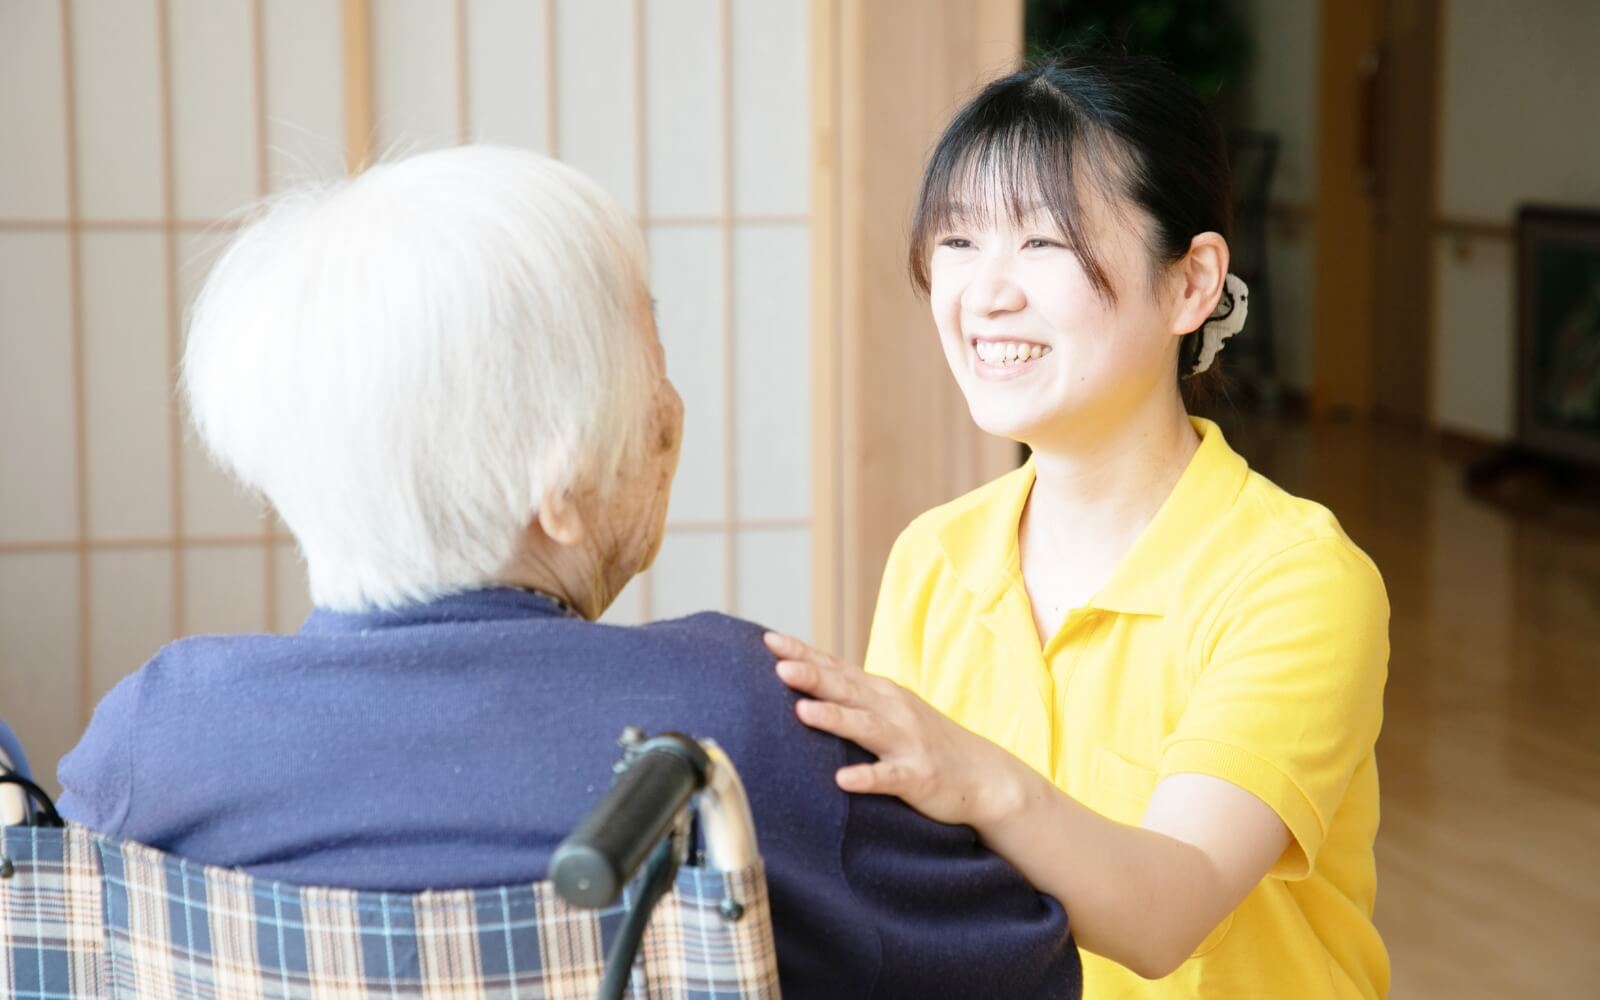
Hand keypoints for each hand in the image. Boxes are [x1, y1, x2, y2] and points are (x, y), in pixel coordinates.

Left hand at [764, 632, 1026, 827]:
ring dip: (835, 718)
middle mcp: (892, 710)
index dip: (803, 654)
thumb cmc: (925, 741)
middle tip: (779, 666)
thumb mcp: (890, 710)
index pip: (836, 667)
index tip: (768, 641)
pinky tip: (843, 780)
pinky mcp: (919, 777)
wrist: (984, 776)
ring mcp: (906, 743)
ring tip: (802, 712)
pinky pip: (890, 777)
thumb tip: (802, 679)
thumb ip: (852, 696)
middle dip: (813, 676)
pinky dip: (867, 777)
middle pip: (847, 689)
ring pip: (866, 728)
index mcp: (880, 693)